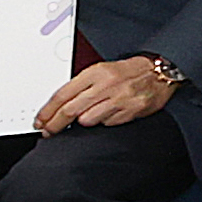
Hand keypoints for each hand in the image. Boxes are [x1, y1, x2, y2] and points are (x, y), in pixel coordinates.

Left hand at [34, 55, 175, 131]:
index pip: (63, 95)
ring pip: (87, 120)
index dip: (48, 111)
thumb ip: (82, 85)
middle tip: (48, 131)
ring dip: (84, 121)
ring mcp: (119, 99)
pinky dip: (104, 121)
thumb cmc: (129, 71)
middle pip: (70, 111)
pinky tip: (109, 113)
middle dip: (55, 124)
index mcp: (95, 73)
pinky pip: (107, 124)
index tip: (41, 120)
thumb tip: (60, 105)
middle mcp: (106, 86)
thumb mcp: (102, 70)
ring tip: (90, 114)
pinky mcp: (130, 111)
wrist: (160, 71)